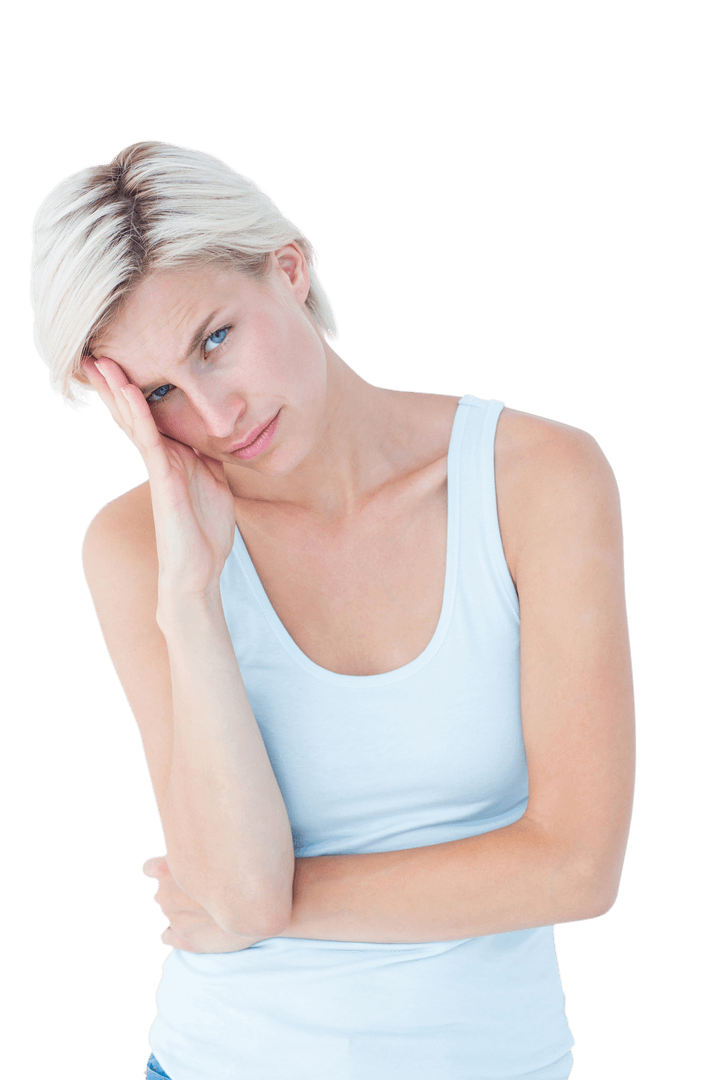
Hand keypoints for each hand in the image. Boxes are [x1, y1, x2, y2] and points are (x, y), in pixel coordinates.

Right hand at [82, 357, 235, 597]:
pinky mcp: (162, 481)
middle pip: (133, 413)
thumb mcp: (216, 482)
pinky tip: (128, 392)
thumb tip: (217, 431)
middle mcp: (161, 459)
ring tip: (100, 362)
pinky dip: (139, 415)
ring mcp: (159, 468)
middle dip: (115, 383)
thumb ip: (211, 455)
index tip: (123, 360)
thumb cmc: (205, 531)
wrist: (200, 571)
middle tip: (94, 352)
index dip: (135, 389)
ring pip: (134, 421)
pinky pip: (148, 441)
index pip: (150, 416)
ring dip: (118, 391)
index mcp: (173, 456)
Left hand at [141, 855, 268, 952]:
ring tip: (209, 907)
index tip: (180, 868)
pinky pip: (167, 937)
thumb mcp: (218, 844)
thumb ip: (197, 846)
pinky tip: (195, 927)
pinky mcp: (185, 940)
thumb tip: (192, 838)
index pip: (149, 868)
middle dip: (178, 890)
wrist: (265, 901)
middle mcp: (165, 895)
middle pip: (162, 892)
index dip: (165, 868)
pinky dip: (175, 933)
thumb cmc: (247, 866)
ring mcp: (175, 919)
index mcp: (166, 870)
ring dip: (183, 910)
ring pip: (170, 913)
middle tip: (204, 888)